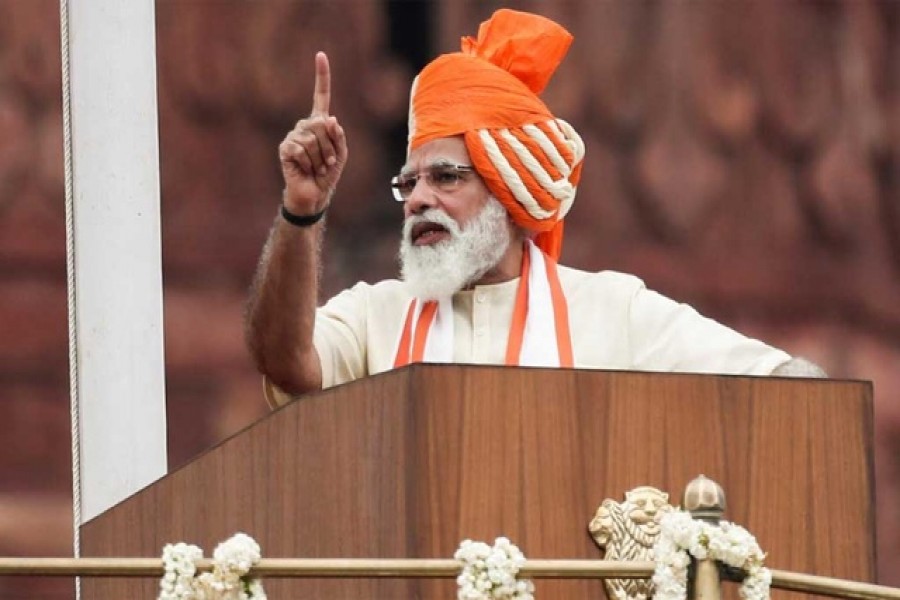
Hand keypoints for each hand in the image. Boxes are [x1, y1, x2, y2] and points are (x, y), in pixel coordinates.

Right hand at [278, 52, 347, 214]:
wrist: (314, 195)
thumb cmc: (328, 174)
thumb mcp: (342, 154)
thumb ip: (339, 136)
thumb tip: (329, 119)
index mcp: (320, 123)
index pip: (321, 96)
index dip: (322, 76)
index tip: (321, 55)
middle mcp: (305, 125)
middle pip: (321, 124)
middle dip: (330, 147)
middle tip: (328, 163)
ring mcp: (293, 135)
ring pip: (312, 139)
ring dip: (321, 158)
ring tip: (317, 168)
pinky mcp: (285, 148)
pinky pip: (301, 148)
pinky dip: (309, 162)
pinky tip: (306, 169)